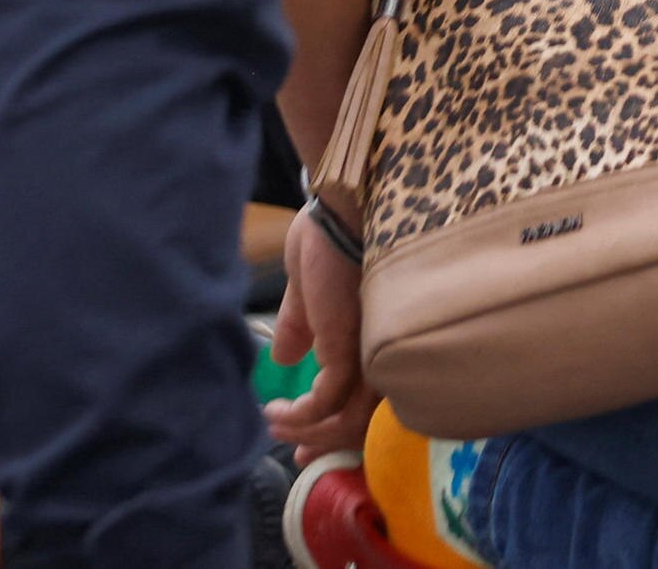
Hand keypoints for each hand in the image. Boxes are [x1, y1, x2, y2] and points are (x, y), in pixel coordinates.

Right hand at [262, 208, 373, 452]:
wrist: (338, 204)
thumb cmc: (328, 234)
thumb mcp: (306, 289)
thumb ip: (299, 324)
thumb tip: (282, 357)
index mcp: (375, 340)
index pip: (366, 402)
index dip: (336, 428)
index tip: (302, 443)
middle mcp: (381, 352)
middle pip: (361, 423)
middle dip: (322, 444)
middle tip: (292, 452)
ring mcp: (367, 354)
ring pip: (346, 421)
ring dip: (306, 432)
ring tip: (275, 423)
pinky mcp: (348, 349)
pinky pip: (327, 402)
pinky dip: (302, 416)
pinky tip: (278, 410)